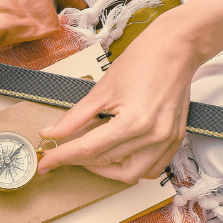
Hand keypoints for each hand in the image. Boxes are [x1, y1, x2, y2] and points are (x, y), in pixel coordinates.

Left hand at [37, 17, 199, 183]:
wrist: (176, 47)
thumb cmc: (143, 60)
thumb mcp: (101, 89)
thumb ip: (74, 117)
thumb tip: (51, 133)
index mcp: (134, 122)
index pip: (88, 149)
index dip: (62, 157)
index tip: (46, 162)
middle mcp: (153, 136)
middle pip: (106, 162)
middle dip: (79, 160)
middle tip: (63, 153)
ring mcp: (167, 140)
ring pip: (130, 174)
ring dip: (105, 170)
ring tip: (89, 156)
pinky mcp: (175, 139)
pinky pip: (152, 169)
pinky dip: (131, 168)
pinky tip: (116, 157)